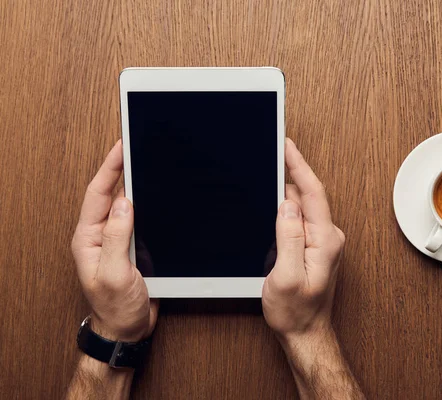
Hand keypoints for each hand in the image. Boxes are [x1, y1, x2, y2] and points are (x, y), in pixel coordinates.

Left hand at [71, 140, 157, 341]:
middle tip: (136, 145)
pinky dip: (149, 202)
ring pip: (127, 202)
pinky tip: (157, 193)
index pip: (98, 193)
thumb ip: (117, 238)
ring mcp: (118, 238)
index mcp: (88, 238)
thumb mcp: (114, 273)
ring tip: (146, 161)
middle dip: (122, 167)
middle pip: (111, 192)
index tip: (122, 147)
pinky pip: (140, 216)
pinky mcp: (133, 244)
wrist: (128, 328)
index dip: (110, 168)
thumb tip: (125, 203)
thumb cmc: (115, 307)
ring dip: (137, 183)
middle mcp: (101, 235)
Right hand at [262, 139, 344, 340]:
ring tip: (268, 177)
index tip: (287, 145)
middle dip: (290, 173)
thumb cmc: (297, 312)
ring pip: (302, 207)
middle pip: (307, 195)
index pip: (312, 193)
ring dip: (286, 192)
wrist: (306, 334)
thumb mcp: (286, 276)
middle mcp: (329, 237)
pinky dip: (287, 209)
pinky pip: (300, 220)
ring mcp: (323, 242)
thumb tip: (286, 204)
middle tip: (271, 153)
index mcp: (325, 240)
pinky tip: (274, 206)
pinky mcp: (315, 247)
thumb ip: (289, 237)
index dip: (299, 165)